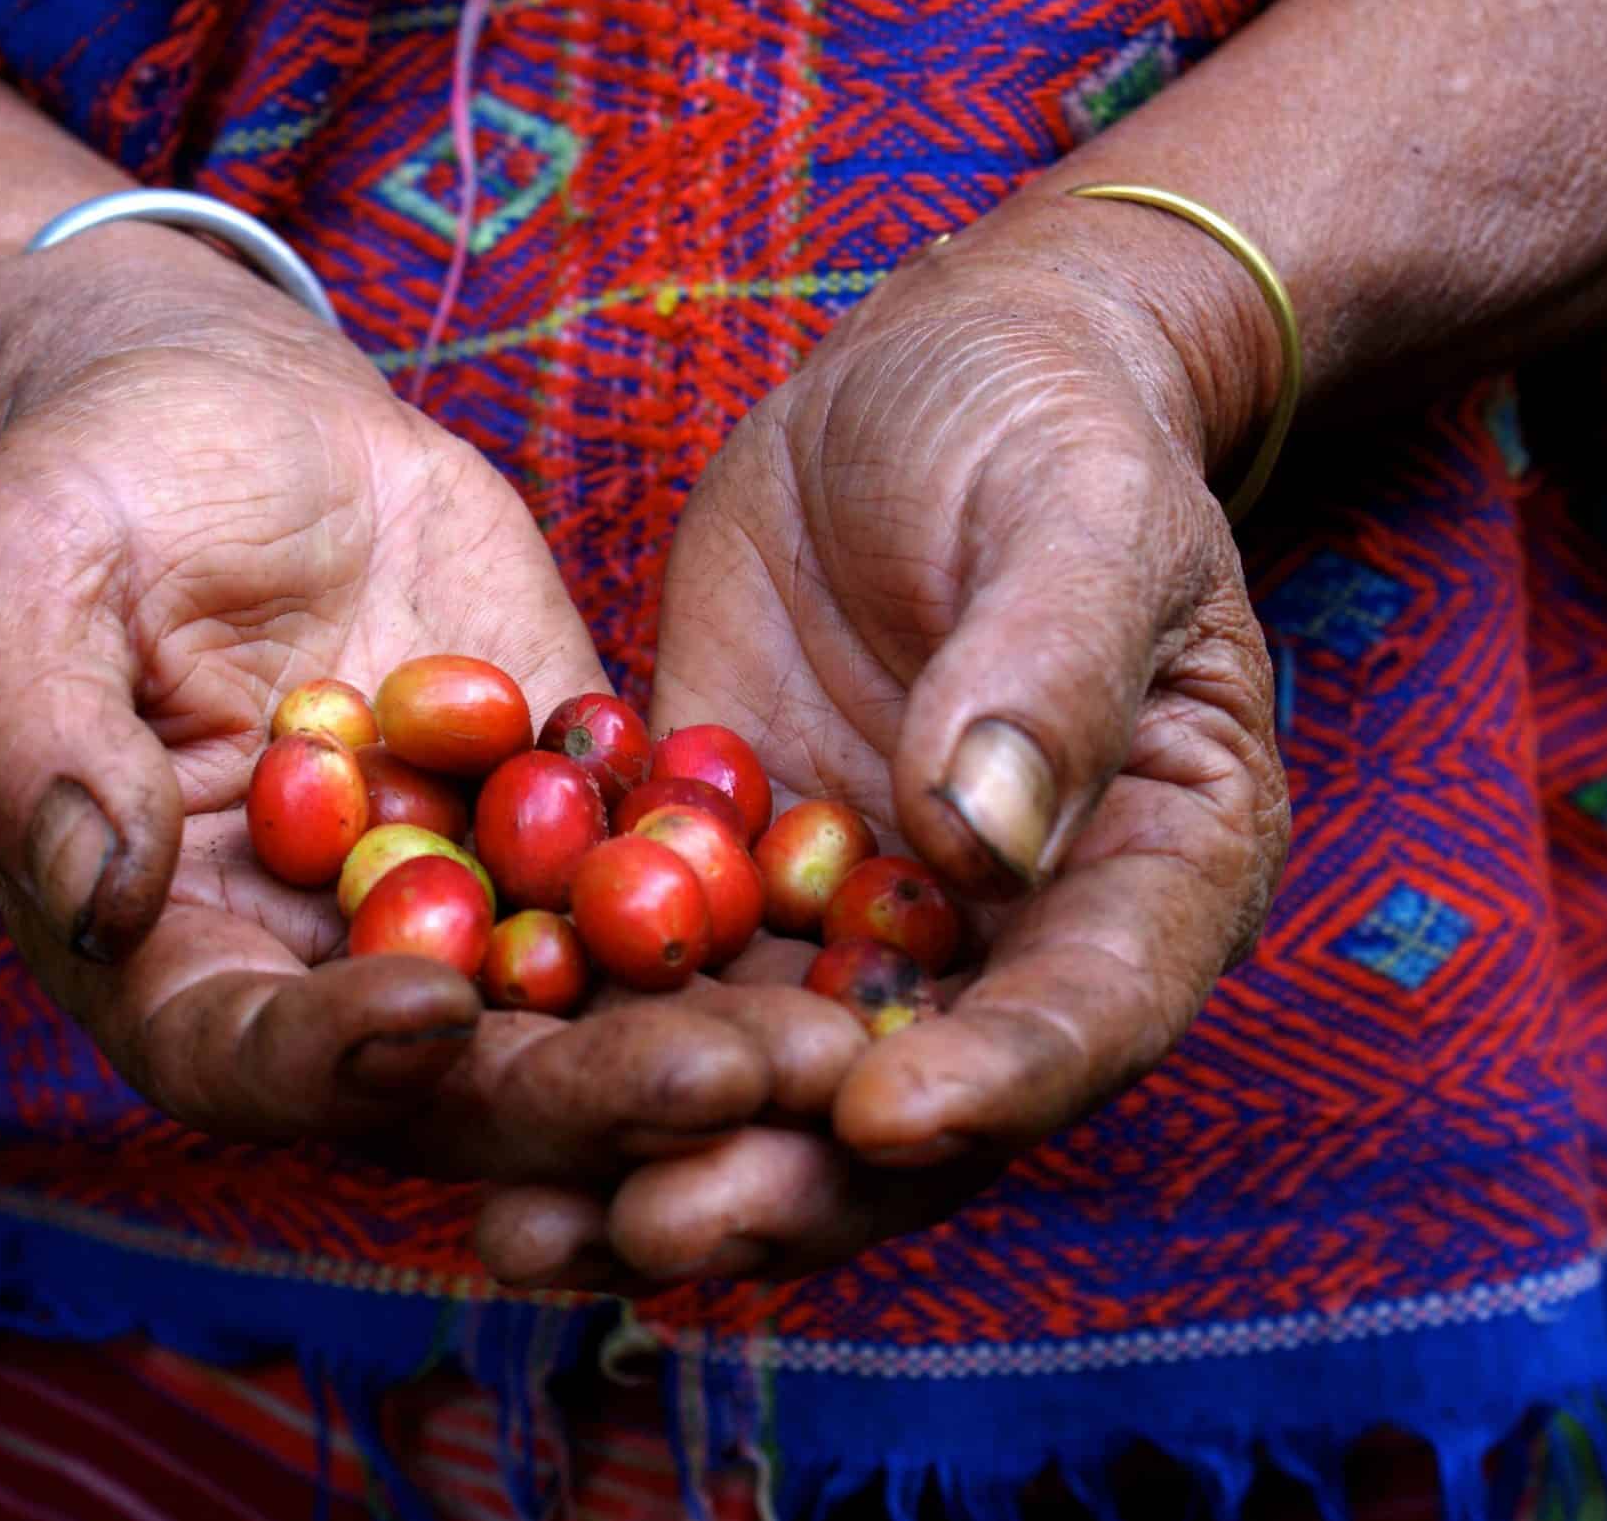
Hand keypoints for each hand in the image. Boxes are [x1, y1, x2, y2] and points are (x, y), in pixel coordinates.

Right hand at [0, 237, 827, 1181]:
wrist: (226, 410)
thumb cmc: (85, 490)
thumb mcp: (18, 580)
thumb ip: (36, 743)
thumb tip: (99, 900)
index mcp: (171, 954)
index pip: (246, 1054)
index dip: (336, 1052)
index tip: (438, 1002)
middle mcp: (327, 967)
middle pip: (454, 1080)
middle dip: (587, 1091)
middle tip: (728, 1082)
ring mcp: (459, 898)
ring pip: (582, 1012)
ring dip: (699, 1038)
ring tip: (830, 1043)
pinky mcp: (563, 816)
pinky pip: (656, 879)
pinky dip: (748, 912)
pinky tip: (863, 925)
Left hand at [477, 222, 1291, 1285]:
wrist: (936, 378)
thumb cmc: (1052, 426)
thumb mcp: (1078, 513)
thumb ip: (1046, 668)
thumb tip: (979, 843)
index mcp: (1152, 870)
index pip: (1091, 1008)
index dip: (997, 1080)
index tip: (877, 1115)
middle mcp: (1005, 937)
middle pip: (909, 1101)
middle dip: (784, 1175)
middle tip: (655, 1225)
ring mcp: (855, 917)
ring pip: (762, 1077)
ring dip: (652, 1158)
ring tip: (521, 1227)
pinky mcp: (729, 872)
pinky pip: (651, 977)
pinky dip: (569, 1039)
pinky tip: (453, 1091)